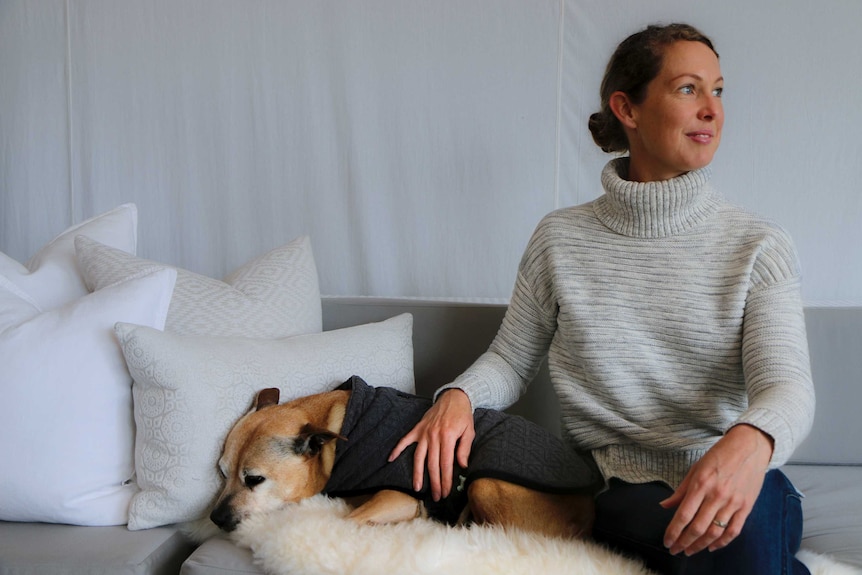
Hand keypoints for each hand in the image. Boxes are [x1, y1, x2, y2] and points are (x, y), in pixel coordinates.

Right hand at [388, 388, 474, 500]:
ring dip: (417, 473)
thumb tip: (462, 466)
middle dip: (434, 482)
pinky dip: (397, 449)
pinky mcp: (418, 428)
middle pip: (432, 464)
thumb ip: (465, 449)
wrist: (454, 396)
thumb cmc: (463, 415)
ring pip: (419, 457)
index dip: (445, 479)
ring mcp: (424, 432)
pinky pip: (405, 440)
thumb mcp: (470, 431)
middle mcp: (434, 436)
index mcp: (448, 437)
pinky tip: (391, 459)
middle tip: (436, 496)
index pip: (446, 464)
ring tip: (417, 487)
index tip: (445, 491)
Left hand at [660, 424, 773, 555]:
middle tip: (675, 550)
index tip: (667, 541)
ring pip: (715, 532)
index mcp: (701, 484)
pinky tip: (712, 547)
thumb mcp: (695, 469)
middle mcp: (716, 495)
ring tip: (690, 551)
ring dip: (700, 545)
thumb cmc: (719, 455)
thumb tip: (665, 505)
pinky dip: (722, 542)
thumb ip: (681, 491)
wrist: (749, 446)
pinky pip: (734, 530)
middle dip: (684, 542)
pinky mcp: (746, 506)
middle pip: (698, 527)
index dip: (673, 532)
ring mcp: (733, 502)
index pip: (683, 515)